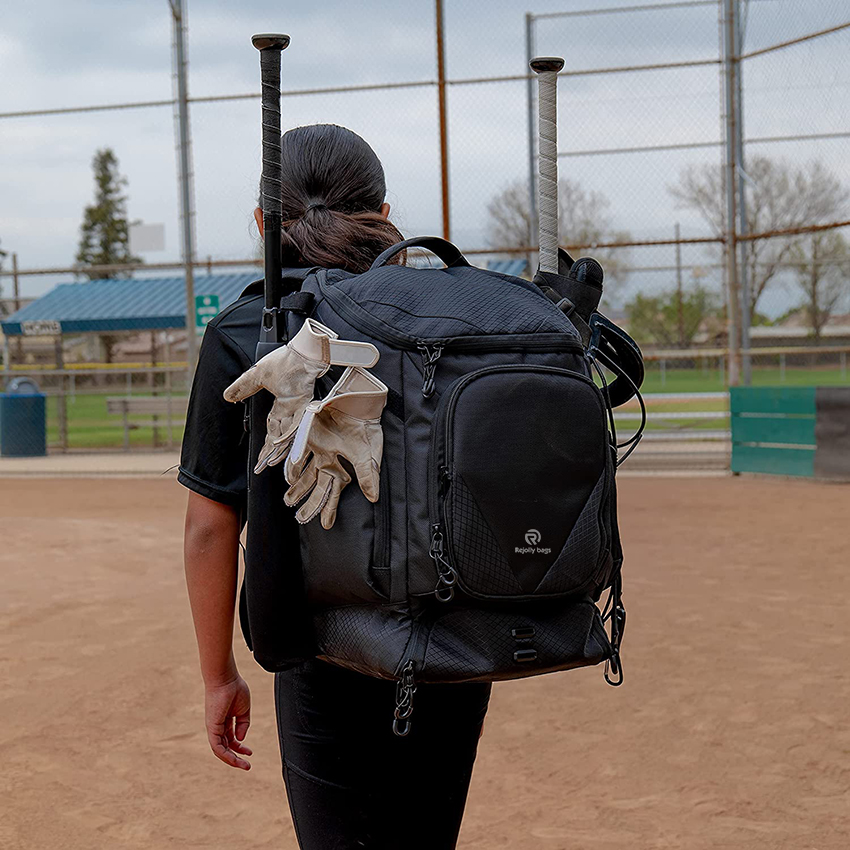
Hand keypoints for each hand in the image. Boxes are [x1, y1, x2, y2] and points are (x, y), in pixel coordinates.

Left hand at [204, 675, 252, 770]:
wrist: (226, 678)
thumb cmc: (234, 688)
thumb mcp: (244, 709)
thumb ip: (243, 724)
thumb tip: (241, 738)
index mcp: (224, 721)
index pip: (231, 739)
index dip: (240, 748)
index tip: (250, 753)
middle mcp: (217, 726)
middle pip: (226, 747)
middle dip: (236, 757)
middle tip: (247, 765)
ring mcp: (213, 727)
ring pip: (220, 750)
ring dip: (232, 760)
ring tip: (244, 765)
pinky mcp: (212, 727)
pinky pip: (217, 746)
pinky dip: (225, 754)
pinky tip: (235, 757)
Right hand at [222, 326, 332, 472]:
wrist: (303, 350)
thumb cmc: (287, 359)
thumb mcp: (259, 375)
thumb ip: (244, 386)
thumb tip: (228, 396)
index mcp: (282, 404)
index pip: (272, 429)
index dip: (267, 444)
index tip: (261, 457)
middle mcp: (291, 409)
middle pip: (280, 436)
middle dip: (270, 453)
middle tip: (262, 467)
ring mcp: (299, 407)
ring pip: (288, 433)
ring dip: (278, 448)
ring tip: (270, 461)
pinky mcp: (304, 402)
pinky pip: (296, 422)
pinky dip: (287, 433)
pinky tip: (279, 444)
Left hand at [283, 366, 386, 528]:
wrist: (357, 401)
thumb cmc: (366, 428)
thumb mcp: (367, 454)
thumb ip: (368, 475)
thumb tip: (373, 498)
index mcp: (342, 465)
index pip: (334, 491)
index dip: (330, 507)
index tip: (327, 525)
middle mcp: (328, 458)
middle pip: (316, 484)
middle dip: (309, 502)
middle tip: (300, 518)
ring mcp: (317, 447)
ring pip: (304, 471)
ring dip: (297, 485)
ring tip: (288, 500)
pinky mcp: (307, 434)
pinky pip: (296, 452)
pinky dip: (291, 463)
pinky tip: (285, 474)